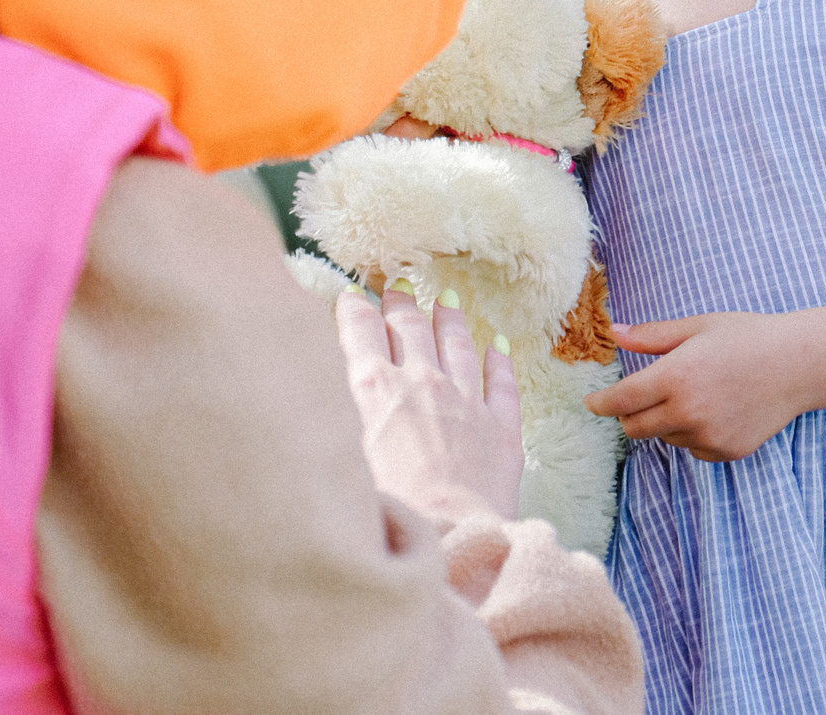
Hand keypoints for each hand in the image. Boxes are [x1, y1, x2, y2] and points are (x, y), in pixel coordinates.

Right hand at [336, 286, 522, 524]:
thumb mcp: (340, 457)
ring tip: (446, 300)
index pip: (361, 333)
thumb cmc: (383, 511)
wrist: (449, 540)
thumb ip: (336, 415)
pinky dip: (500, 360)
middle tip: (398, 286)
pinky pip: (503, 383)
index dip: (355, 310)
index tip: (352, 294)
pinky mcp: (502, 428)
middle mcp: (422, 384)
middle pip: (411, 330)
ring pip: (459, 345)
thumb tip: (323, 387)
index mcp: (376, 390)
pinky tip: (499, 346)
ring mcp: (467, 402)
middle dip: (401, 305)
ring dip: (450, 320)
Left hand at [583, 312, 812, 461]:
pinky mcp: (725, 452)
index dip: (600, 404)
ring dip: (666, 421)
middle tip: (640, 396)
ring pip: (665, 437)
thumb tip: (614, 331)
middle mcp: (688, 412)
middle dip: (629, 414)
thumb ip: (652, 336)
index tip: (592, 402)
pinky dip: (693, 433)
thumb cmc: (747, 337)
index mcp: (675, 377)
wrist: (799, 363)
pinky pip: (693, 448)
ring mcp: (708, 436)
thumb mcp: (698, 327)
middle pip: (635, 428)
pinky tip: (717, 409)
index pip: (620, 402)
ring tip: (697, 393)